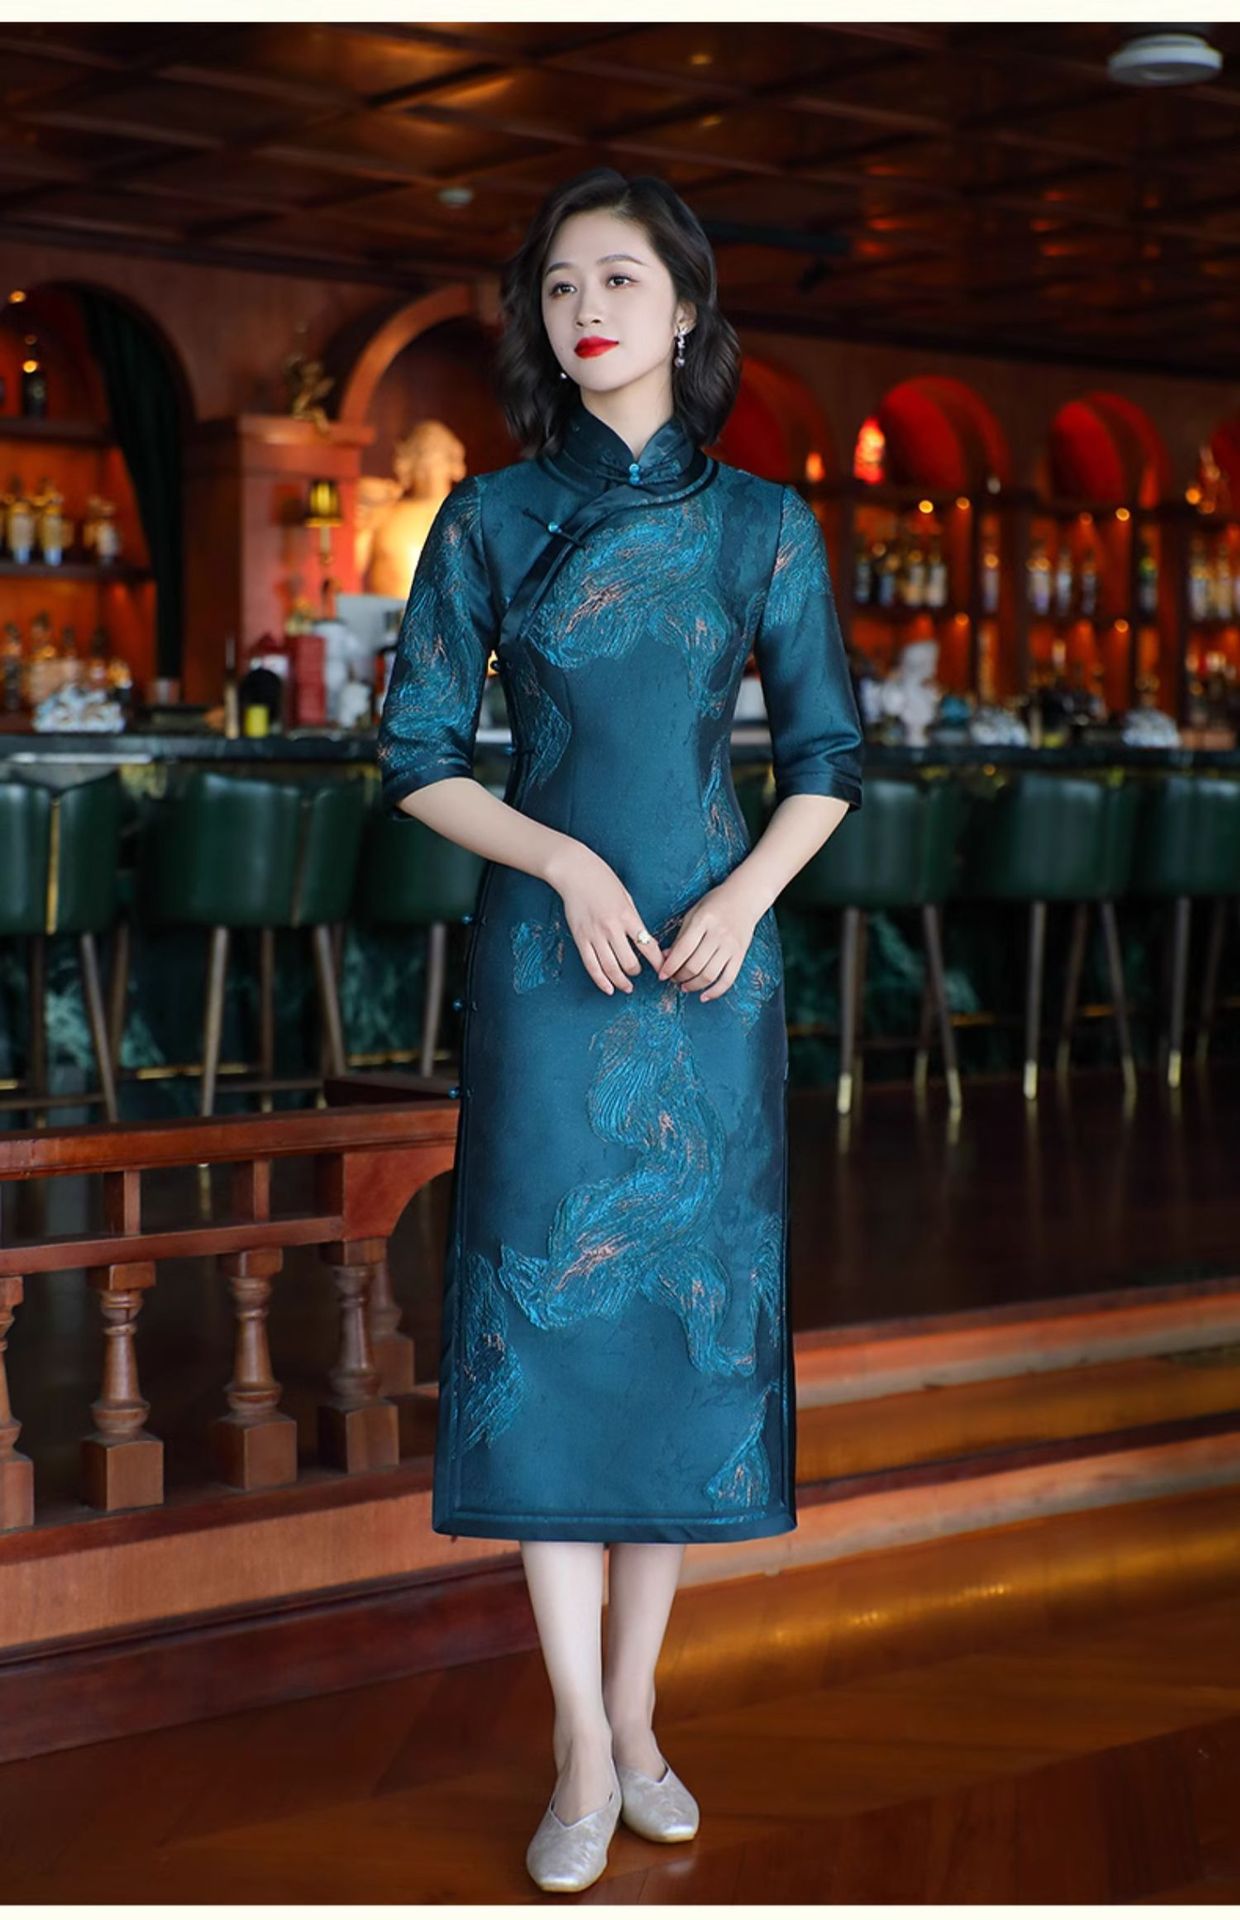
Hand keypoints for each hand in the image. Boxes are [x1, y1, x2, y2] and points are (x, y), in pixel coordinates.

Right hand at [545, 841, 665, 995]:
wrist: (575, 871)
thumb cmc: (603, 880)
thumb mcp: (626, 897)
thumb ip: (633, 919)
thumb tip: (642, 940)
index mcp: (628, 916)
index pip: (648, 946)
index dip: (658, 962)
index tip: (664, 970)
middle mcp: (612, 928)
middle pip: (629, 962)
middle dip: (636, 973)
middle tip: (638, 974)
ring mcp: (594, 935)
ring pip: (610, 968)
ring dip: (621, 982)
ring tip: (626, 987)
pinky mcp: (580, 938)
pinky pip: (591, 966)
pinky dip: (601, 981)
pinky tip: (608, 988)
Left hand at [657, 879, 760, 1002]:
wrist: (745, 897)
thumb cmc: (715, 903)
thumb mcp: (693, 913)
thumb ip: (680, 937)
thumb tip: (665, 958)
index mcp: (703, 921)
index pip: (683, 950)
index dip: (670, 966)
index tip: (662, 975)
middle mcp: (718, 934)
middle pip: (695, 965)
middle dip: (679, 977)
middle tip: (673, 979)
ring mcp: (731, 946)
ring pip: (709, 975)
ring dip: (693, 985)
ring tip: (684, 986)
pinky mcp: (741, 955)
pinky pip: (728, 979)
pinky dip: (715, 992)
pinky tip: (704, 996)